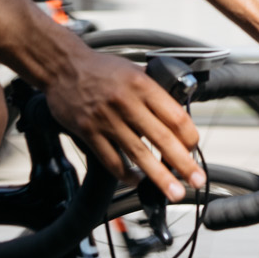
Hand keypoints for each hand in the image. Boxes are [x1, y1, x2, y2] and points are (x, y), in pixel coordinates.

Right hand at [43, 45, 204, 200]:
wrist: (62, 66)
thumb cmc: (99, 68)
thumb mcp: (133, 70)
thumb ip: (154, 90)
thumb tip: (178, 113)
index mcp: (142, 85)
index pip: (175, 116)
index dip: (189, 136)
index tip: (194, 149)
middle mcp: (126, 103)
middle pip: (162, 138)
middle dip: (183, 164)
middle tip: (196, 180)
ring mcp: (106, 119)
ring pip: (138, 154)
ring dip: (159, 177)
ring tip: (173, 192)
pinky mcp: (89, 132)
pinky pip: (111, 160)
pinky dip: (126, 175)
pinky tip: (137, 181)